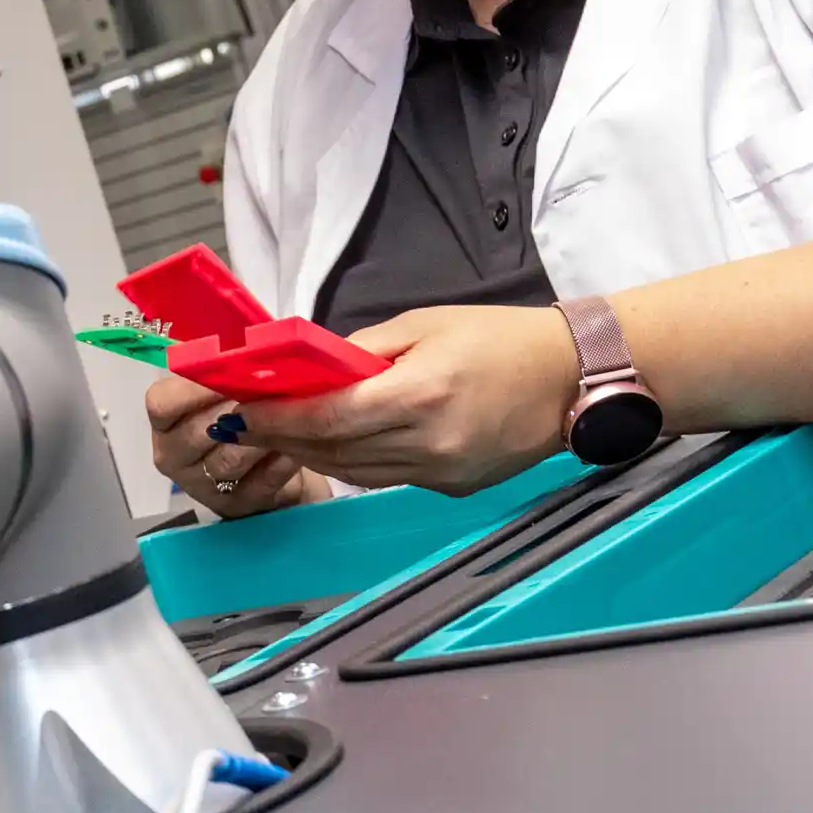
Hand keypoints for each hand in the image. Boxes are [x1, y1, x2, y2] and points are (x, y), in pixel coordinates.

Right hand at [145, 374, 330, 518]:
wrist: (277, 465)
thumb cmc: (252, 414)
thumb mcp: (236, 387)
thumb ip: (230, 370)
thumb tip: (251, 350)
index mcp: (167, 420)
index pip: (161, 403)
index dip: (194, 388)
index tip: (229, 374)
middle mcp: (174, 455)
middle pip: (198, 432)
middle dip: (239, 410)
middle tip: (271, 394)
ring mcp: (202, 486)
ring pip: (231, 457)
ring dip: (265, 434)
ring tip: (291, 417)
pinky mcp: (235, 508)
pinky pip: (260, 481)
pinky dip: (281, 462)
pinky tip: (295, 448)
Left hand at [229, 304, 577, 495]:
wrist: (572, 377)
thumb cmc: (500, 338)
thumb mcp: (424, 324)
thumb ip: (361, 351)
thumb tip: (308, 369)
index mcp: (422, 394)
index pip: (328, 418)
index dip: (277, 419)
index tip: (240, 410)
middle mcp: (430, 443)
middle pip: (334, 451)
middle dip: (283, 437)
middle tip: (246, 421)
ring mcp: (443, 473)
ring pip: (354, 472)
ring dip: (312, 454)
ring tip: (280, 432)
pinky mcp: (453, 487)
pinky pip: (387, 477)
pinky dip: (353, 462)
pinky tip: (335, 443)